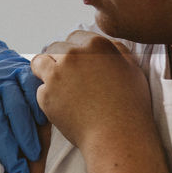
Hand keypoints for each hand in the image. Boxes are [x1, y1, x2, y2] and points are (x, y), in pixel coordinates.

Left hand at [30, 31, 152, 151]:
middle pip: (54, 47)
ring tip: (58, 86)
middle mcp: (73, 55)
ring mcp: (56, 74)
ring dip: (46, 71)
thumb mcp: (132, 69)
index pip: (75, 36)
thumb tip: (106, 43)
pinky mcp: (46, 95)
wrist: (118, 136)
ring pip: (39, 63)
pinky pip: (40, 89)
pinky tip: (64, 106)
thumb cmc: (130, 105)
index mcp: (95, 45)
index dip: (76, 49)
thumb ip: (117, 50)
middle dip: (59, 59)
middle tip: (68, 76)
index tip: (78, 62)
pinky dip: (48, 96)